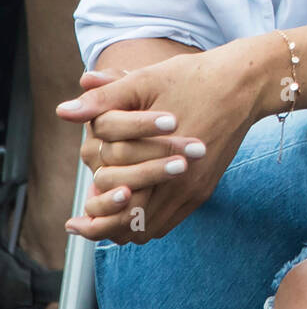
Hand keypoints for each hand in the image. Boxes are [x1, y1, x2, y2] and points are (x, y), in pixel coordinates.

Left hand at [56, 41, 261, 243]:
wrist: (243, 83)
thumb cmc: (191, 77)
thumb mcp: (144, 82)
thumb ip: (103, 100)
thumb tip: (62, 111)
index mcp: (160, 157)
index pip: (118, 207)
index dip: (93, 218)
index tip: (74, 222)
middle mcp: (180, 182)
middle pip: (133, 228)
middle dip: (105, 229)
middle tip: (83, 225)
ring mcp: (194, 188)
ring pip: (151, 230)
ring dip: (128, 226)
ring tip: (107, 216)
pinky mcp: (206, 188)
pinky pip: (171, 221)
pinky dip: (149, 221)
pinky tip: (136, 205)